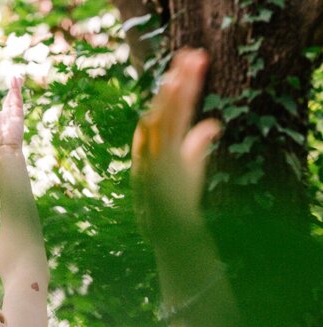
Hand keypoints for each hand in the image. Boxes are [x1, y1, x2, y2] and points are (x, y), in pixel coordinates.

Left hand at [0, 78, 24, 155]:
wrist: (3, 148)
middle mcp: (3, 116)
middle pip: (6, 101)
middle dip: (9, 93)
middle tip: (10, 83)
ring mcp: (12, 115)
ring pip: (14, 98)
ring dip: (15, 87)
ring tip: (16, 77)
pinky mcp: (19, 114)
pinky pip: (17, 99)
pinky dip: (17, 89)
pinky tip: (16, 80)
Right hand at [131, 49, 221, 239]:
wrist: (169, 232)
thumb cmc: (176, 203)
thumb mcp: (190, 168)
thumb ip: (198, 144)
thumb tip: (214, 123)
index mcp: (158, 147)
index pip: (167, 111)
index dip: (177, 89)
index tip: (188, 65)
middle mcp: (153, 148)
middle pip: (165, 108)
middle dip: (177, 82)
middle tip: (190, 54)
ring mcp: (154, 157)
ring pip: (162, 118)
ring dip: (171, 94)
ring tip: (182, 68)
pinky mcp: (157, 166)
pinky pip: (160, 135)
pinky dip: (164, 112)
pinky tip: (173, 94)